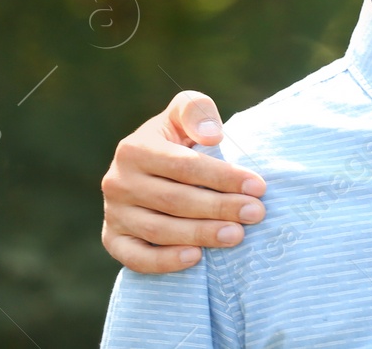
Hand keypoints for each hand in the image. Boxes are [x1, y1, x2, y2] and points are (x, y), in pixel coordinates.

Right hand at [100, 90, 266, 272]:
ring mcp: (113, 213)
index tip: (258, 186)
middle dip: (220, 207)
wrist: (151, 167)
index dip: (223, 177)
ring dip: (200, 234)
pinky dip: (164, 261)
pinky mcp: (112, 239)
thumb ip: (197, 110)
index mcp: (135, 149)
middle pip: (174, 200)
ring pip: (158, 230)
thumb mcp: (185, 113)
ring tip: (237, 235)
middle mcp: (118, 182)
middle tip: (255, 213)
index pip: (184, 166)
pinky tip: (195, 258)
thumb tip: (212, 135)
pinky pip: (135, 257)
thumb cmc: (177, 137)